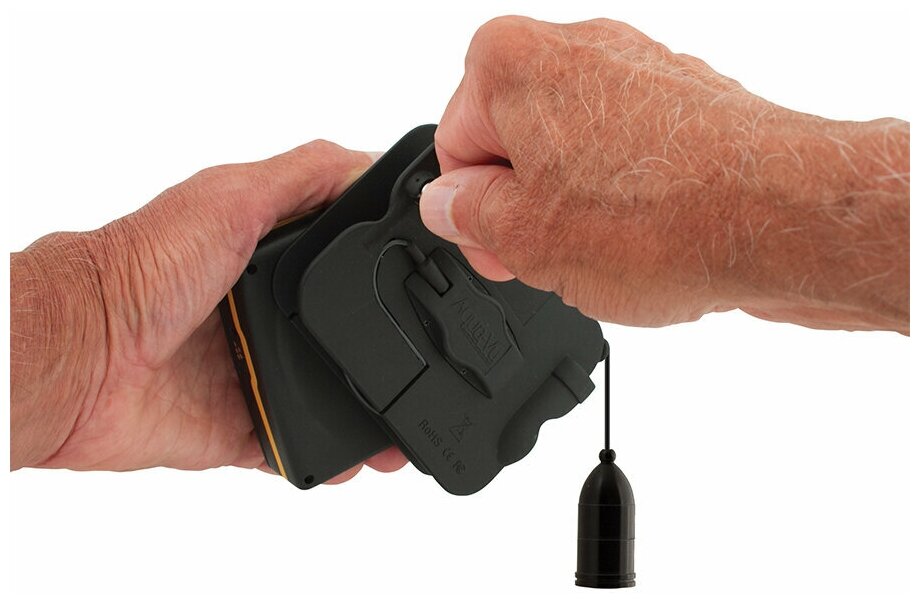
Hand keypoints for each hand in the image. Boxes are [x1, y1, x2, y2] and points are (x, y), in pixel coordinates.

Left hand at [11, 140, 407, 482]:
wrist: (80, 356)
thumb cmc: (140, 267)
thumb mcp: (231, 196)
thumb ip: (302, 177)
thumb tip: (370, 166)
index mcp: (261, 256)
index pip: (337, 261)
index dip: (379, 271)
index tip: (424, 281)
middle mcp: (258, 314)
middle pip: (338, 334)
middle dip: (383, 353)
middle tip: (428, 366)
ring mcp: (249, 371)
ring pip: (323, 395)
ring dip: (364, 412)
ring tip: (402, 425)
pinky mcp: (234, 425)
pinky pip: (291, 444)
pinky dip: (324, 454)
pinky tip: (356, 457)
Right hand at [421, 17, 908, 331]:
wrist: (787, 218)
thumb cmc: (666, 217)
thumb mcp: (524, 239)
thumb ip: (467, 216)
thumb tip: (449, 204)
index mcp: (511, 62)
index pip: (455, 147)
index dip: (473, 213)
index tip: (501, 249)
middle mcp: (576, 47)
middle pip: (516, 145)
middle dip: (526, 208)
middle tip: (552, 259)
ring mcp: (636, 70)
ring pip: (572, 158)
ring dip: (575, 210)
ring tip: (610, 251)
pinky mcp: (683, 102)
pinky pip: (626, 159)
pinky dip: (625, 201)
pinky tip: (648, 238)